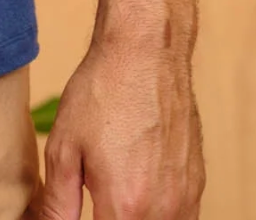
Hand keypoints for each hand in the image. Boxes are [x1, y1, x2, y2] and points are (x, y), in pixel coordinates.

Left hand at [39, 39, 204, 219]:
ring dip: (133, 218)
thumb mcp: (64, 147)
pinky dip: (158, 216)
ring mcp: (185, 200)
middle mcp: (162, 212)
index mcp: (124, 207)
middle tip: (96, 200)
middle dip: (112, 219)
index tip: (81, 209)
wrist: (146, 53)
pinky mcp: (197, 185)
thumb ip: (58, 203)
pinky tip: (138, 193)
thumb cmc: (102, 93)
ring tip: (115, 196)